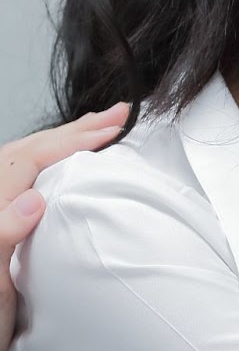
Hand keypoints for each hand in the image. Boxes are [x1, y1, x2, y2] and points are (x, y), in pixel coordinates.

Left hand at [2, 103, 129, 350]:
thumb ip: (2, 235)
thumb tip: (32, 199)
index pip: (30, 160)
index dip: (73, 140)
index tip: (114, 126)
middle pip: (27, 153)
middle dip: (74, 131)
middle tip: (116, 115)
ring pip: (23, 165)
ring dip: (62, 145)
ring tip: (95, 132)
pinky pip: (20, 183)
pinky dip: (48, 167)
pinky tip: (63, 172)